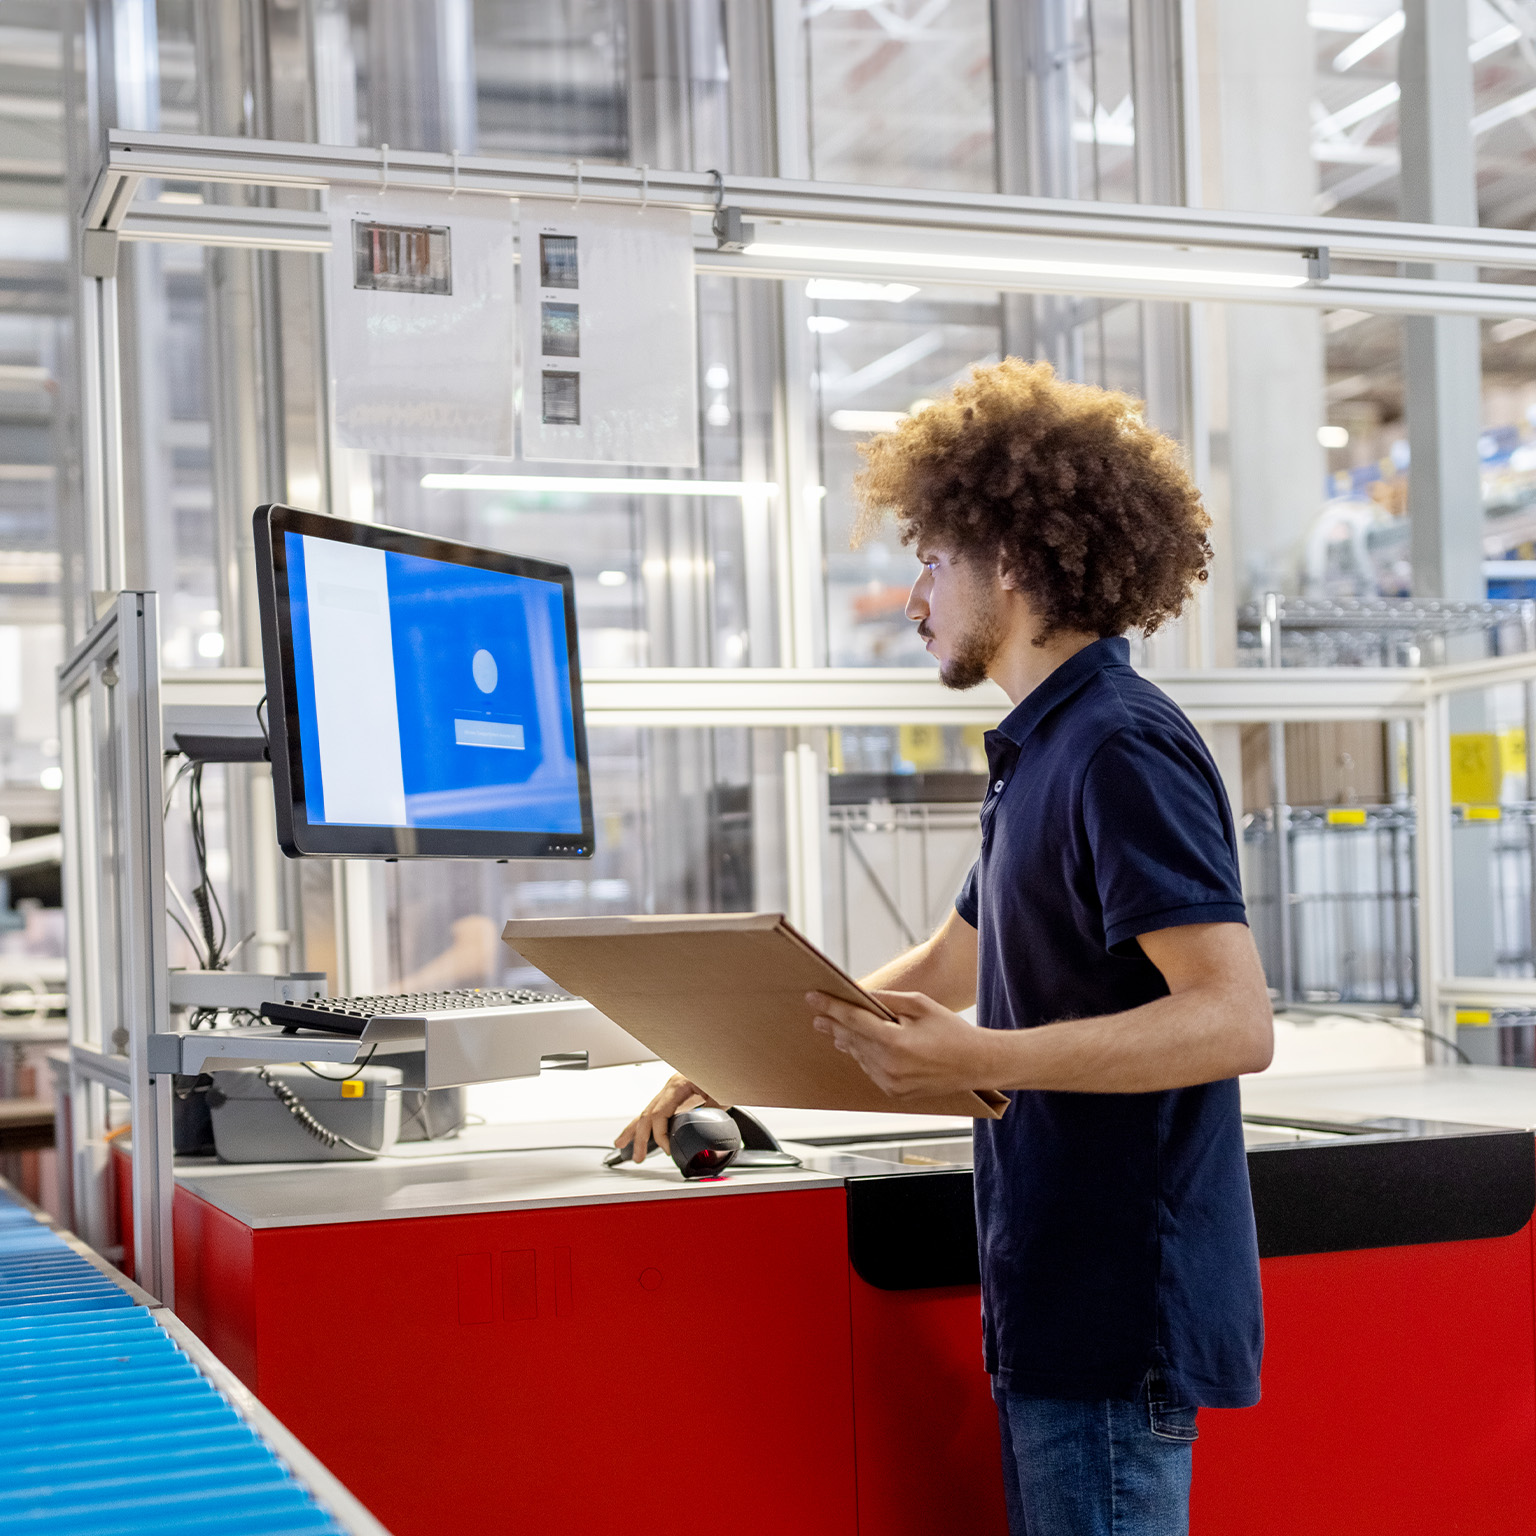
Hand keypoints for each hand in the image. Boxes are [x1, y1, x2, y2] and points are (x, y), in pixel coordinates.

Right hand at [613, 1073, 724, 1163]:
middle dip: (639, 1137)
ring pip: (647, 1112)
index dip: (660, 1135)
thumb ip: (710, 1112)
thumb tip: (704, 1132)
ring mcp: (671, 1091)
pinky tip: (643, 1134)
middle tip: (638, 1157)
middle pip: (647, 1114)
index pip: (658, 1114)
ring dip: (636, 1131)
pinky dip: (648, 1124)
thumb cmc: (722, 1071)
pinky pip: (657, 1111)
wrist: (725, 1059)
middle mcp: (670, 1087)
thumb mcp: (720, 1094)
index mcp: (677, 1085)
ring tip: (623, 1146)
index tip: (668, 1149)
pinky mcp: (676, 1095)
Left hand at [808, 989, 998, 1099]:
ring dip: (847, 1040)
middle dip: (833, 1024)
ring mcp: (891, 1083)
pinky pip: (870, 1069)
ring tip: (835, 1027)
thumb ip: (888, 1000)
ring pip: (859, 1056)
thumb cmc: (951, 1030)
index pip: (853, 1020)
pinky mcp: (894, 1093)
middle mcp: (889, 1066)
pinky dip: (863, 1055)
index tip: (813, 998)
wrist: (976, 1064)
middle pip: (851, 1039)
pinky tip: (858, 1045)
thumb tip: (861, 995)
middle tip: (817, 1013)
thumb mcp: (920, 1005)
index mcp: (895, 1042)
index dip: (831, 1007)